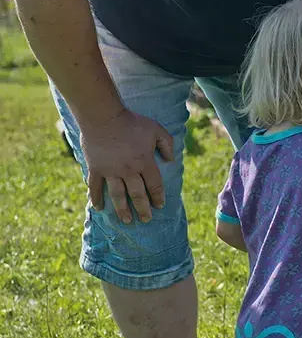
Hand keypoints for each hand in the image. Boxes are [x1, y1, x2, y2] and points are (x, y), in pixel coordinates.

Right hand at [79, 108, 174, 223]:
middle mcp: (128, 170)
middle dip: (143, 208)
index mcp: (144, 162)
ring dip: (122, 210)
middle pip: (137, 194)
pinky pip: (96, 186)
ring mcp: (110, 171)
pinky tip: (99, 208)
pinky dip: (96, 198)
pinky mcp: (95, 168)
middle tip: (146, 219)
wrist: (103, 117)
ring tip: (127, 220)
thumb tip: (171, 160)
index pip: (154, 184)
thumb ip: (167, 144)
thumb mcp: (156, 129)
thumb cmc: (132, 122)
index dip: (158, 196)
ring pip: (118, 195)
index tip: (160, 205)